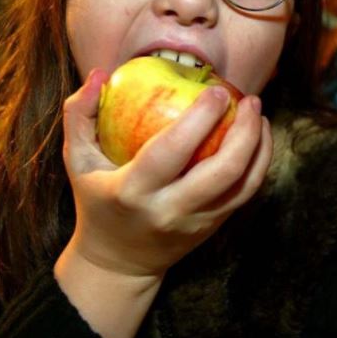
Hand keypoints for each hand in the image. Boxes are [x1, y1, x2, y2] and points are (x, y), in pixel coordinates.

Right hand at [61, 69, 271, 278]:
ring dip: (259, 146)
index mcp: (133, 191)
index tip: (216, 90)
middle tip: (249, 99)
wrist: (118, 263)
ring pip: (243, 185)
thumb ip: (80, 114)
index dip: (199, 119)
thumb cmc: (97, 200)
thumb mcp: (77, 161)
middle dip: (244, 132)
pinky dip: (258, 163)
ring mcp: (196, 222)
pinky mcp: (214, 226)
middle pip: (222, 172)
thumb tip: (99, 75)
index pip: (172, 152)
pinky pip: (246, 193)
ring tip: (258, 114)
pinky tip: (258, 137)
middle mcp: (169, 210)